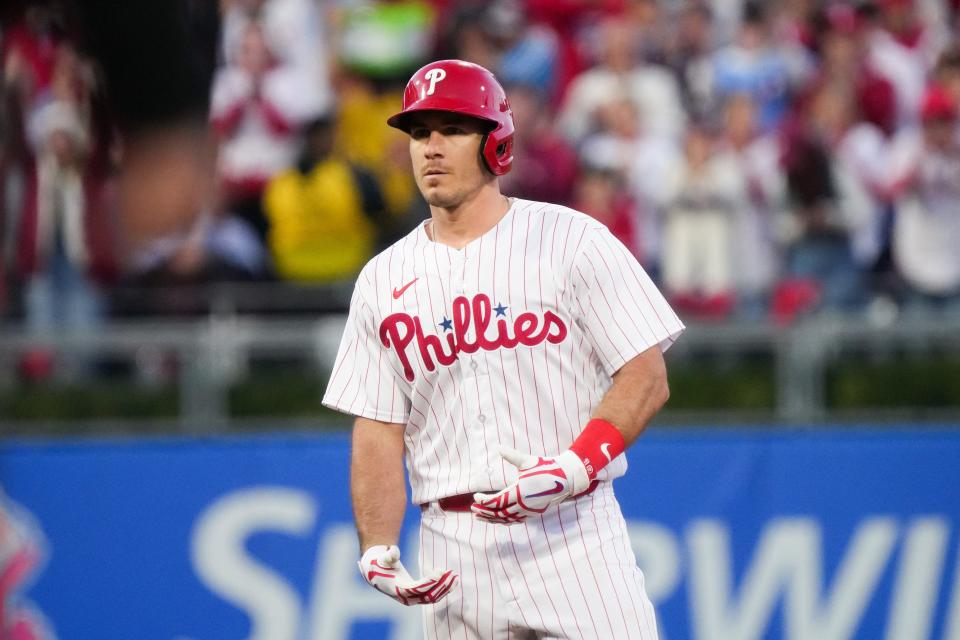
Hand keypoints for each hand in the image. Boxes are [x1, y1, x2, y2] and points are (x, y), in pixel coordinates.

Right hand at [358, 544, 457, 605]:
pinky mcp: (417, 597)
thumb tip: (393, 550)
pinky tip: (453, 582)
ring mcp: (412, 600)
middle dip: (441, 585)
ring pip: (432, 598)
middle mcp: (406, 598)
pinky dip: (443, 590)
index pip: (416, 588)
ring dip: (445, 588)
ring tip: (456, 577)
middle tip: (452, 573)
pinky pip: (433, 596)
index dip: (429, 581)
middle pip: (427, 595)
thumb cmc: (379, 563)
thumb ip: (388, 555)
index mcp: (398, 589)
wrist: (375, 573)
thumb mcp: (382, 557)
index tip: (440, 572)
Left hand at [471, 446, 589, 524]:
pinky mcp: (534, 513)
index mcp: (519, 492)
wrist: (567, 478)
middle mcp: (523, 504)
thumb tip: (498, 447)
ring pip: (506, 520)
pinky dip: (504, 521)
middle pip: (498, 513)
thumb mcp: (527, 461)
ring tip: (480, 517)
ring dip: (492, 519)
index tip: (476, 496)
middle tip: (473, 509)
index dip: (483, 501)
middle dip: (484, 512)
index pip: (495, 501)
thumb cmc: (546, 467)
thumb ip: (511, 455)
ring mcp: (529, 511)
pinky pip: (516, 521)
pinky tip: (498, 519)